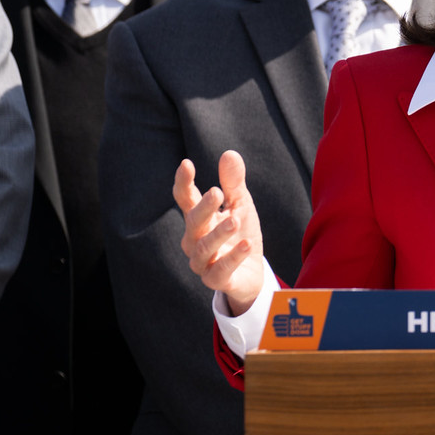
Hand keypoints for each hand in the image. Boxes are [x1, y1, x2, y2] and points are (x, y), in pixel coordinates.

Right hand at [174, 152, 268, 315]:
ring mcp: (203, 262)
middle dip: (203, 208)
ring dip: (218, 233)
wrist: (250, 272)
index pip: (185, 199)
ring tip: (235, 220)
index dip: (183, 183)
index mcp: (198, 218)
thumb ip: (234, 183)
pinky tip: (246, 245)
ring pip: (203, 248)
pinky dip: (233, 258)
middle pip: (193, 222)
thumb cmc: (239, 233)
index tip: (186, 164)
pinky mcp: (216, 280)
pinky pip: (220, 271)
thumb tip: (229, 154)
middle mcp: (194, 240)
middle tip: (217, 192)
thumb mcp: (240, 204)